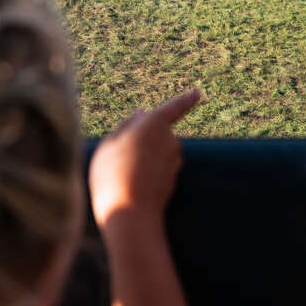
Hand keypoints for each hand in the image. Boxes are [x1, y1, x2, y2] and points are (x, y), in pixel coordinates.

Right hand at [88, 89, 199, 230]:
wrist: (128, 213)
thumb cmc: (112, 173)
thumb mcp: (108, 144)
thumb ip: (126, 126)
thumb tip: (140, 115)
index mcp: (154, 124)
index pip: (174, 108)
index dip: (185, 100)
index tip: (197, 93)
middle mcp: (170, 141)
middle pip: (156, 132)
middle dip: (141, 139)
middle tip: (117, 154)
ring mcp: (174, 162)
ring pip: (156, 152)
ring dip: (142, 157)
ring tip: (120, 173)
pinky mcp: (172, 181)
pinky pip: (157, 170)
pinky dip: (145, 173)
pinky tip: (129, 185)